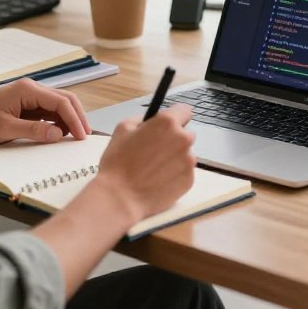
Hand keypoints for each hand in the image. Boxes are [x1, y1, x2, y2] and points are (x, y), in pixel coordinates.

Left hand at [0, 78, 90, 146]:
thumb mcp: (5, 129)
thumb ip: (34, 131)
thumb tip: (59, 134)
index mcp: (28, 90)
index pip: (61, 102)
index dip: (75, 120)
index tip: (82, 137)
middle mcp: (31, 89)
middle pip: (64, 100)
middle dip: (77, 117)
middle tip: (84, 136)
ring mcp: (28, 96)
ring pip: (57, 105)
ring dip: (68, 119)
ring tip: (75, 136)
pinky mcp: (24, 104)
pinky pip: (46, 111)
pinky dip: (56, 121)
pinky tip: (58, 133)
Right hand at [92, 103, 195, 223]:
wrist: (120, 198)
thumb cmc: (118, 163)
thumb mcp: (122, 129)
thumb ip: (141, 119)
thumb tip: (150, 121)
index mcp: (167, 123)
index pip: (184, 110)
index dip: (175, 116)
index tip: (169, 124)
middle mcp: (183, 139)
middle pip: (186, 134)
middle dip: (174, 139)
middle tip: (156, 150)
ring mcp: (188, 161)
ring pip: (185, 154)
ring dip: (174, 158)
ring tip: (154, 169)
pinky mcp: (189, 179)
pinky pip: (185, 172)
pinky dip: (175, 174)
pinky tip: (158, 180)